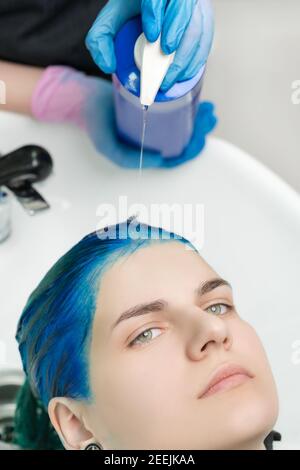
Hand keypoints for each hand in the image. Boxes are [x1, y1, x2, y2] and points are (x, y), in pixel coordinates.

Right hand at [31, 66, 216, 168]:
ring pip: (182, 126)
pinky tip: (198, 98)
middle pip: (183, 140)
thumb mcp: (108, 146)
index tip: (201, 138)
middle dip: (200, 130)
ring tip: (209, 109)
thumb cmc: (95, 122)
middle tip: (210, 118)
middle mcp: (152, 140)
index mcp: (145, 152)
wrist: (84, 98)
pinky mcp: (153, 107)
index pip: (174, 157)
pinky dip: (189, 106)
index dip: (191, 150)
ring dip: (198, 119)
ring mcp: (154, 124)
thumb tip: (160, 160)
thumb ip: (127, 158)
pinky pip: (176, 110)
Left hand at [86, 0, 213, 90]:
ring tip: (169, 78)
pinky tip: (183, 75)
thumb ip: (101, 39)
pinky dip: (195, 61)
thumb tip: (109, 64)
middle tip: (164, 58)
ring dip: (185, 57)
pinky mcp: (203, 21)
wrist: (153, 8)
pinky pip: (206, 41)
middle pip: (183, 10)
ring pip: (197, 28)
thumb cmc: (134, 12)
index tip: (152, 35)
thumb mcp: (112, 19)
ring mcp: (193, 7)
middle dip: (175, 37)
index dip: (157, 13)